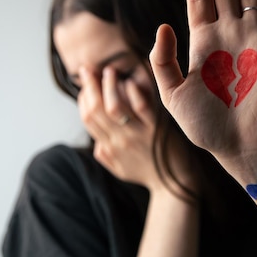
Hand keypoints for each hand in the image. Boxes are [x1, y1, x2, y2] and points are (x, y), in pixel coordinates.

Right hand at [77, 66, 195, 191]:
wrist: (173, 187)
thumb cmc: (147, 174)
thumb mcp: (119, 169)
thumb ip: (105, 155)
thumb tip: (96, 141)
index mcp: (109, 148)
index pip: (88, 118)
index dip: (83, 98)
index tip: (84, 84)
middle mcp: (119, 141)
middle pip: (96, 109)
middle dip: (89, 86)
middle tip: (88, 69)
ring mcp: (137, 135)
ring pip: (114, 107)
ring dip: (109, 87)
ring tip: (109, 71)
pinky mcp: (156, 130)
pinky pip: (141, 109)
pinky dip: (134, 94)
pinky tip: (132, 83)